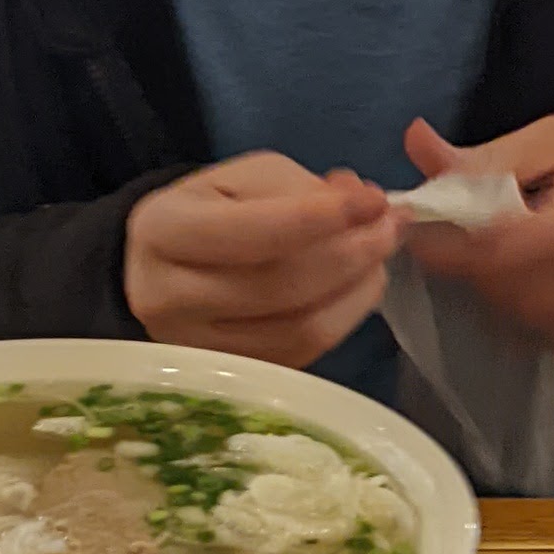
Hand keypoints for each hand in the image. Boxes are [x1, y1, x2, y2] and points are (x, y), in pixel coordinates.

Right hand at [125, 151, 397, 368]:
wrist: (166, 266)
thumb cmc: (211, 211)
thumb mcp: (245, 177)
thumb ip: (302, 188)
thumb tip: (366, 205)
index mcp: (162, 229)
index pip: (250, 232)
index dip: (320, 218)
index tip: (373, 200)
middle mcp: (167, 296)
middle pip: (279, 286)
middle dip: (351, 253)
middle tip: (391, 226)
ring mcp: (198, 347)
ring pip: (298, 328)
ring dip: (357, 290)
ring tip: (381, 254)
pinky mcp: (233, 375)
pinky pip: (304, 353)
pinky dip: (345, 317)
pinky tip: (360, 287)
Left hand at [396, 114, 553, 372]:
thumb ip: (491, 157)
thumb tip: (414, 150)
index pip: (492, 250)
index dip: (447, 243)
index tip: (429, 228)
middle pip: (506, 294)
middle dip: (484, 267)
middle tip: (498, 236)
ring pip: (533, 326)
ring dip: (519, 296)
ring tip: (548, 256)